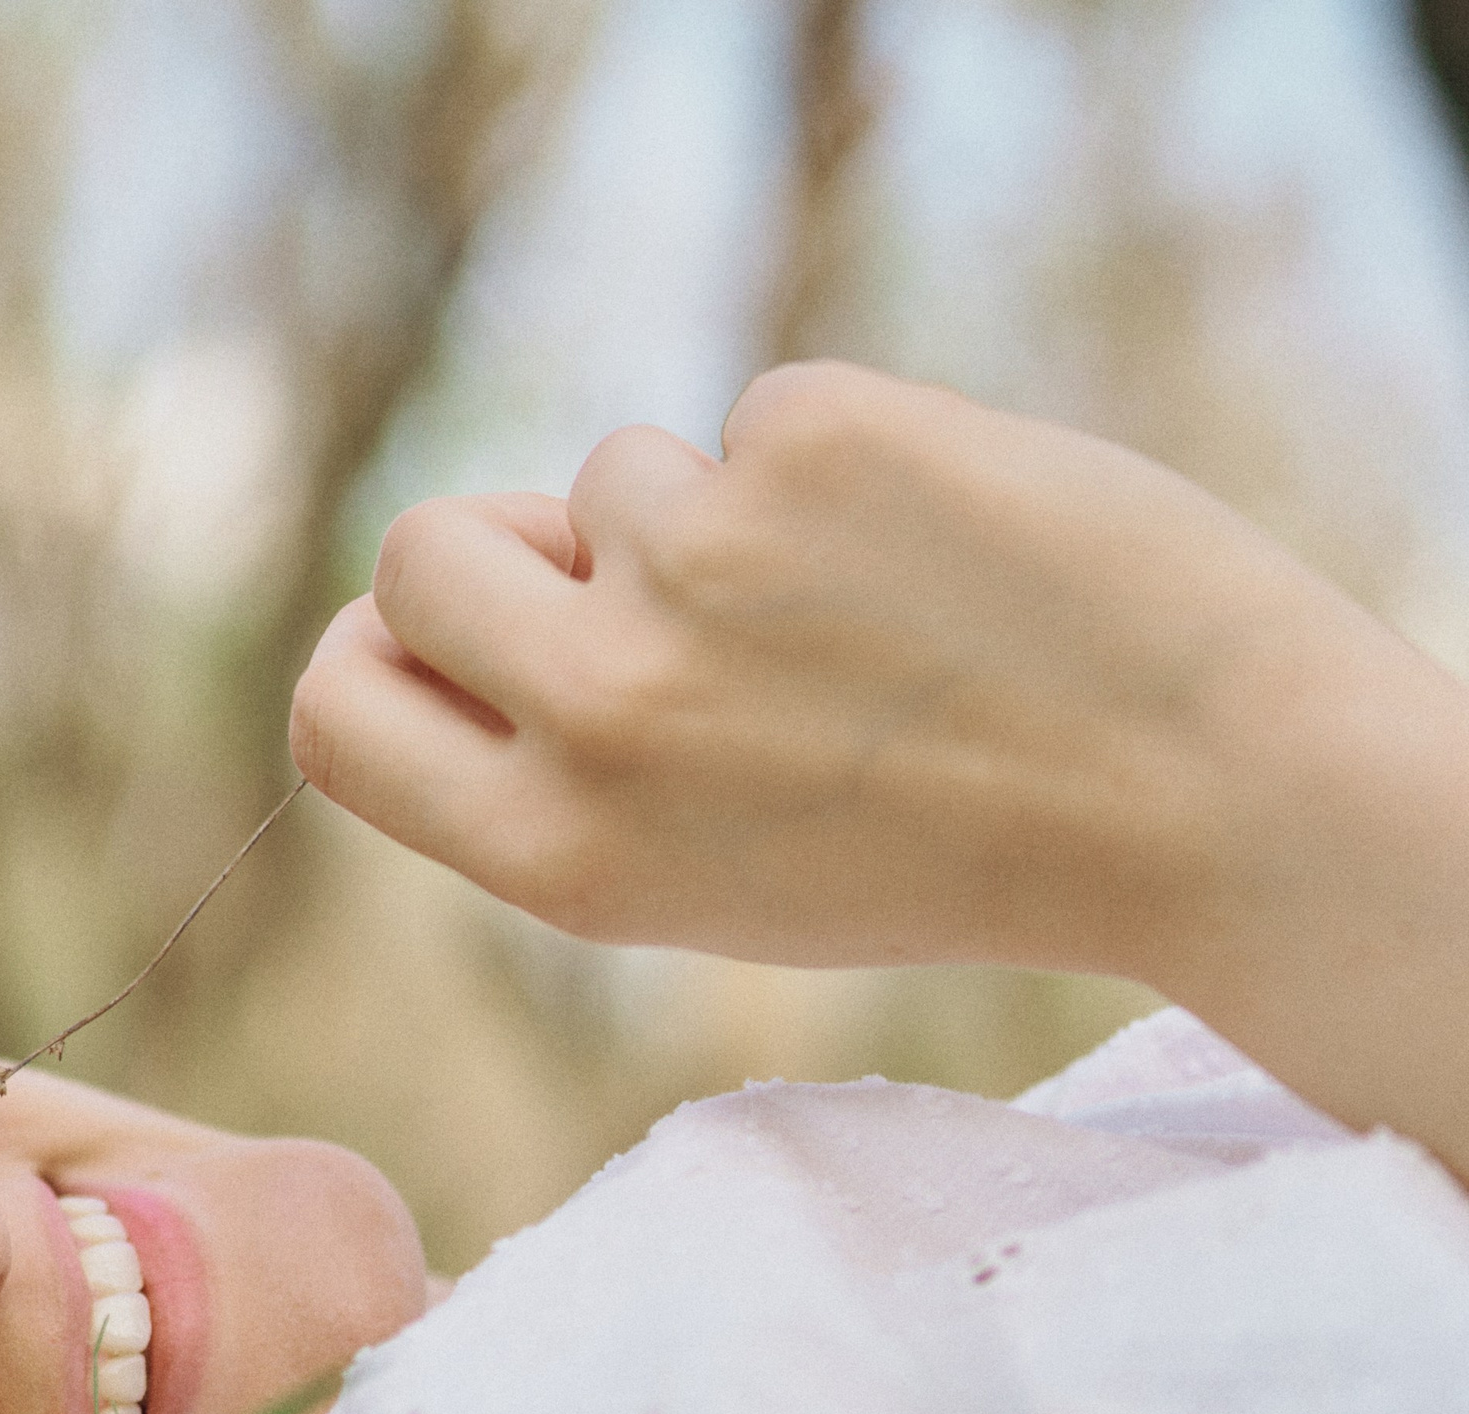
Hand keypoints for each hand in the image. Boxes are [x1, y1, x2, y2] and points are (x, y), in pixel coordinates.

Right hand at [292, 362, 1421, 995]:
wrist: (1193, 795)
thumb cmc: (944, 855)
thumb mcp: (704, 880)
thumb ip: (559, 766)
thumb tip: (478, 580)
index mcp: (562, 857)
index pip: (340, 711)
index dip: (377, 656)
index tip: (449, 637)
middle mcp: (603, 716)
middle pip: (419, 550)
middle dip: (510, 546)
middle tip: (641, 585)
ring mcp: (701, 564)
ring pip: (620, 471)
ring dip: (716, 516)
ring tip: (864, 613)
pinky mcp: (812, 438)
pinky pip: (763, 415)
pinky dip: (841, 464)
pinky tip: (939, 552)